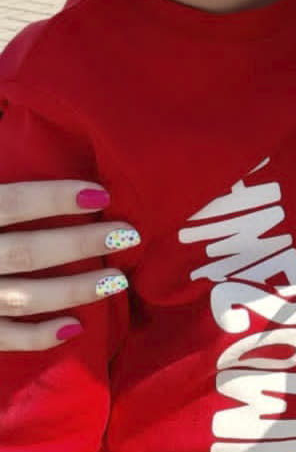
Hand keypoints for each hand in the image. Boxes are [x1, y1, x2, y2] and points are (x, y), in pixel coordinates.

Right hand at [0, 181, 136, 350]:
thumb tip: (7, 113)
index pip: (13, 202)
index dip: (56, 197)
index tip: (100, 193)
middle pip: (27, 251)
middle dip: (81, 243)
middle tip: (128, 234)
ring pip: (23, 297)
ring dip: (73, 290)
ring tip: (117, 281)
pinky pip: (2, 338)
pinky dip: (38, 337)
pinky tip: (75, 328)